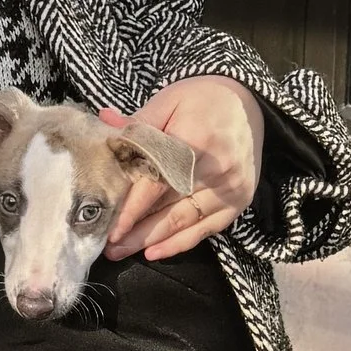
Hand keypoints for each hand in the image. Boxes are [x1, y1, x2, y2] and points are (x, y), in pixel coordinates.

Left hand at [101, 75, 263, 261]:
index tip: (112, 228)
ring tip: (124, 251)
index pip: (158, 182)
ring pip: (185, 222)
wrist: (247, 102)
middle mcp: (217, 168)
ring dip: (154, 240)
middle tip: (110, 247)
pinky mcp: (239, 200)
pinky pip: (207, 229)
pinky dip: (181, 243)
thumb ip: (138, 122)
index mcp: (196, 140)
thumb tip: (103, 122)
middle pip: (170, 208)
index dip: (133, 208)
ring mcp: (231, 188)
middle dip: (137, 232)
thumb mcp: (168, 100)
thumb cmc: (202, 99)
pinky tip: (156, 251)